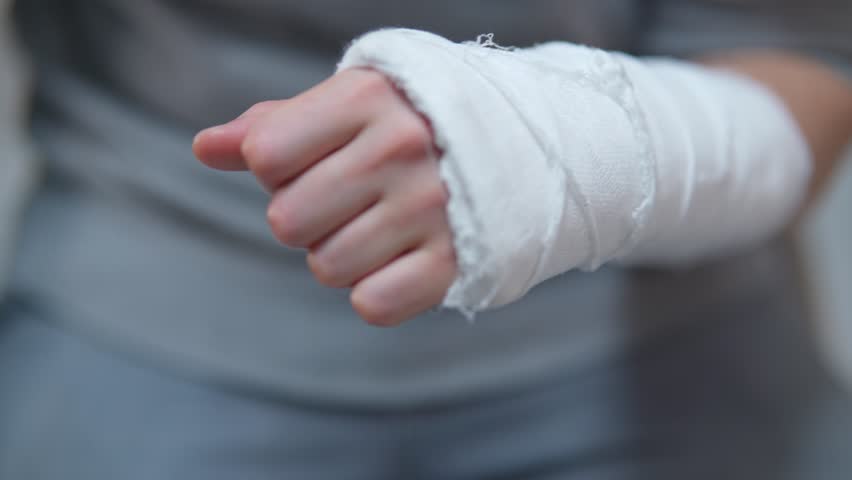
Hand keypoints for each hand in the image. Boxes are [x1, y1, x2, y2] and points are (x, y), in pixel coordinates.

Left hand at [192, 69, 456, 326]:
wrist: (510, 145)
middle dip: (306, 217)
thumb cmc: (405, 124)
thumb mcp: (344, 106)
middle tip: (349, 200)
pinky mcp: (454, 261)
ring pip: (326, 268)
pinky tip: (400, 261)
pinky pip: (372, 305)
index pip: (264, 156)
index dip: (276, 168)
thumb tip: (205, 148)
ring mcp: (432, 206)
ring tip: (379, 227)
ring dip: (342, 256)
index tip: (314, 159)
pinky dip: (377, 292)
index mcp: (366, 99)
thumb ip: (271, 126)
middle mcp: (402, 148)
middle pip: (286, 221)